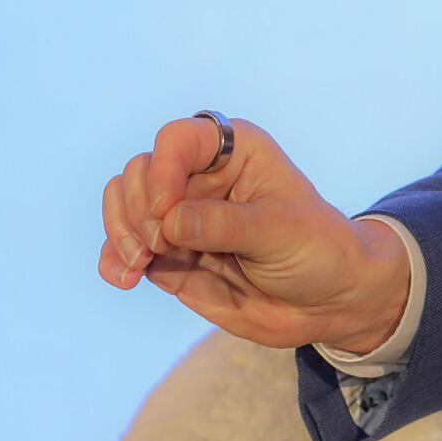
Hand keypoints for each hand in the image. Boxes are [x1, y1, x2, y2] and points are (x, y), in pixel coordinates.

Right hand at [97, 115, 409, 354]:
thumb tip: (167, 223)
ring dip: (120, 234)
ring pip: (124, 205)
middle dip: (138, 209)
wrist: (327, 301)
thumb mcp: (281, 233)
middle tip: (160, 246)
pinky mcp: (169, 254)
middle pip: (140, 172)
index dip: (163, 169)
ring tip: (140, 265)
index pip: (179, 139)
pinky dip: (113, 260)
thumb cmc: (318, 252)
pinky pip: (123, 249)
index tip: (167, 211)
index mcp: (236, 152)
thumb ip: (225, 225)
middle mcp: (202, 176)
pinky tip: (125, 278)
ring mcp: (182, 216)